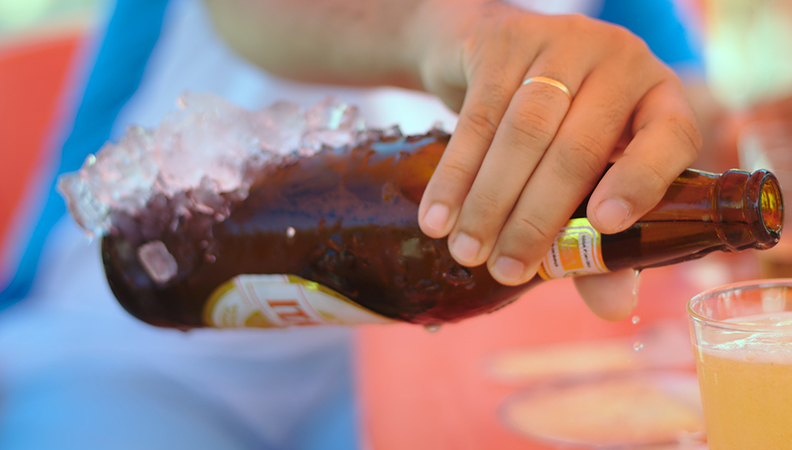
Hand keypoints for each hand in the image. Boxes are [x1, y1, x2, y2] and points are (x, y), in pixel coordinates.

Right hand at [409, 1, 701, 319]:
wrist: (488, 54)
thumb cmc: (548, 132)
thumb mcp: (579, 177)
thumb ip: (597, 238)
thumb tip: (612, 308)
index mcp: (658, 99)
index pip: (669, 138)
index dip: (642, 182)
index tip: (603, 226)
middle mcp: (620, 60)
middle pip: (579, 147)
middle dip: (537, 217)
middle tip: (505, 269)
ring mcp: (563, 42)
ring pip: (525, 131)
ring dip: (491, 200)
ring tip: (467, 250)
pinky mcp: (507, 38)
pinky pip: (479, 113)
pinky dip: (456, 173)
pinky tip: (437, 215)